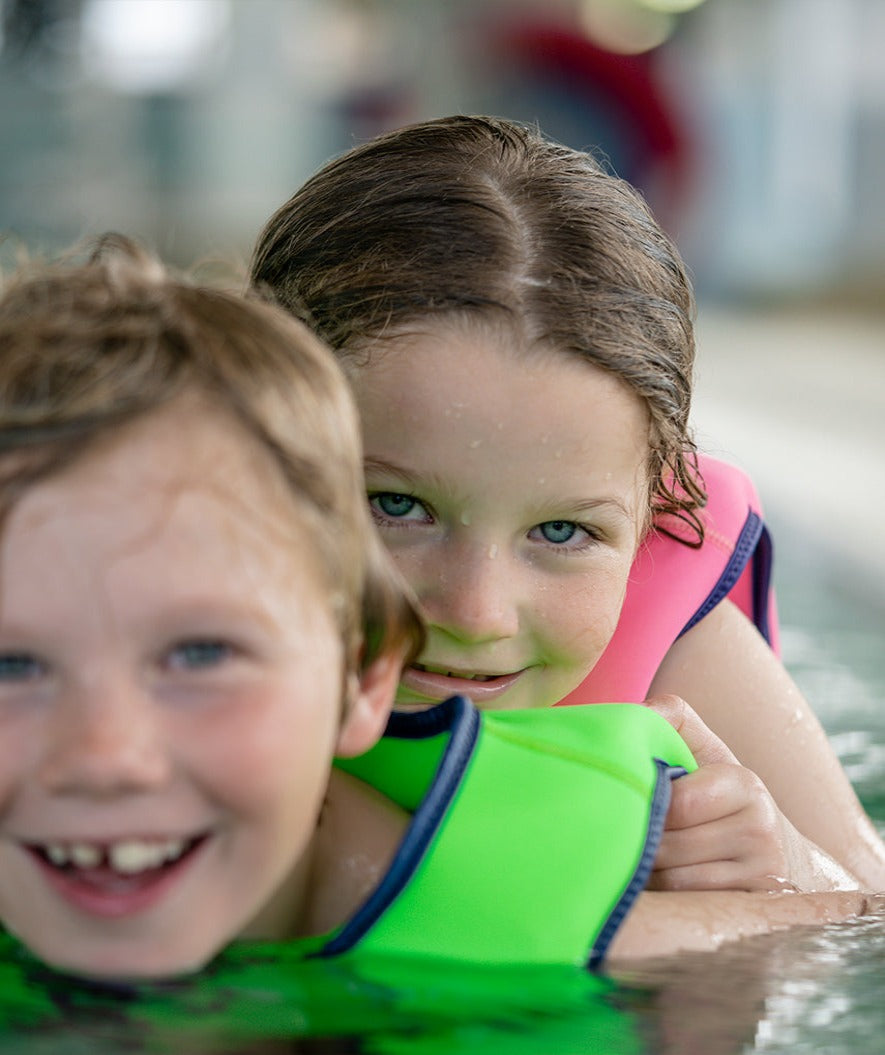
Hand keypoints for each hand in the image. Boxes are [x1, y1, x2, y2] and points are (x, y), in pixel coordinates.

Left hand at [645, 694, 860, 892]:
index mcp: (745, 784)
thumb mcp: (706, 751)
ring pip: (674, 881)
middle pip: (669, 846)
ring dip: (646, 872)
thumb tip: (637, 713)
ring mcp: (761, 875)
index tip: (628, 801)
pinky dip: (663, 897)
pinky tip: (659, 883)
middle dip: (638, 841)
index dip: (644, 805)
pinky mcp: (752, 908)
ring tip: (639, 855)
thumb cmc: (722, 796)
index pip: (677, 803)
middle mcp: (761, 830)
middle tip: (620, 832)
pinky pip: (686, 906)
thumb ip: (672, 720)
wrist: (783, 855)